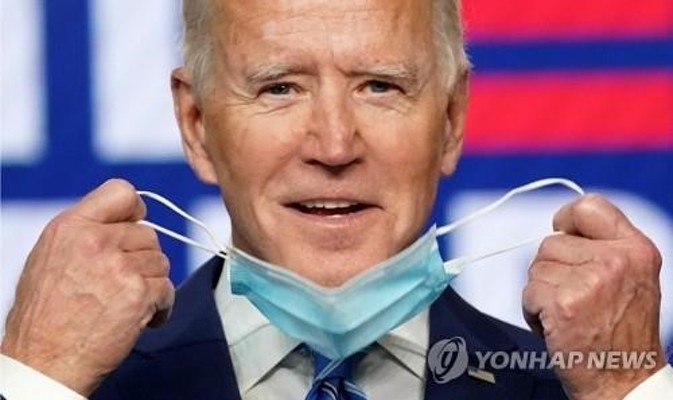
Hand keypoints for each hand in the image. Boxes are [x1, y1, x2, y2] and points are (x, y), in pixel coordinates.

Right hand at [0, 179, 174, 394]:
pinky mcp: (138, 294)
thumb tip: (123, 221)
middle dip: (142, 258)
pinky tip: (141, 318)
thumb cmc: (45, 314)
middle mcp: (96, 241)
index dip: (134, 210)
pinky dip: (160, 307)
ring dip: (151, 283)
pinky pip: (167, 289)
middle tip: (123, 282)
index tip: (134, 226)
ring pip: (160, 261)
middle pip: (148, 233)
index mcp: (71, 226)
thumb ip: (86, 232)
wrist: (44, 360)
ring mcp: (119, 267)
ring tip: (127, 302)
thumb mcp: (50, 256)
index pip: (122, 192)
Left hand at [523, 194, 665, 399]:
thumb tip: (560, 230)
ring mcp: (591, 281)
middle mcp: (617, 260)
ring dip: (542, 293)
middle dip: (552, 270)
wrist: (624, 382)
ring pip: (536, 268)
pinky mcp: (564, 303)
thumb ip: (603, 249)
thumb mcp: (631, 279)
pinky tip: (558, 328)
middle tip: (574, 299)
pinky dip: (533, 313)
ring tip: (568, 315)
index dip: (566, 218)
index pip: (589, 206)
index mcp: (636, 249)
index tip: (561, 232)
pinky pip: (528, 293)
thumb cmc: (620, 334)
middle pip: (551, 242)